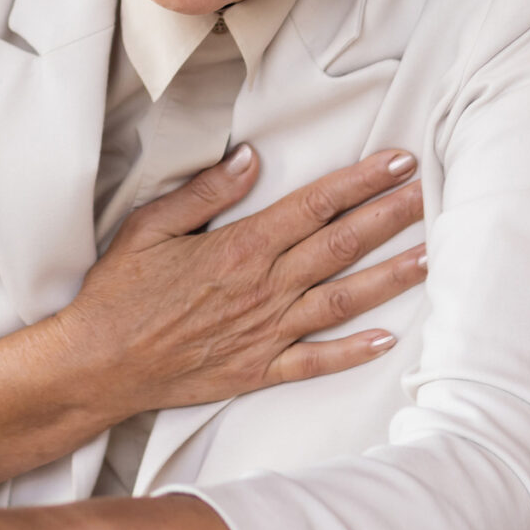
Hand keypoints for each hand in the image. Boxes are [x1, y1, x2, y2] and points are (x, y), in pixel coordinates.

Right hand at [0, 145, 425, 493]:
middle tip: (431, 192)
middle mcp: (262, 289)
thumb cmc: (119, 292)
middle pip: (340, 246)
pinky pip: (316, 362)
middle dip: (390, 216)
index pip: (314, 206)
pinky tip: (388, 338)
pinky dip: (354, 352)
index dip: (361, 182)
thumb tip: (252, 158)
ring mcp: (265, 334)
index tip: (397, 160)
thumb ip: (206, 192)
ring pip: (342, 301)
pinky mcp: (259, 371)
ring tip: (431, 255)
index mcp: (239, 248)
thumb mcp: (149, 226)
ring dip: (390, 278)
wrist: (97, 364)